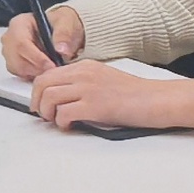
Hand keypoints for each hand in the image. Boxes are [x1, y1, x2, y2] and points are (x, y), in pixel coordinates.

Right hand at [0, 4, 88, 79]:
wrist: (62, 32)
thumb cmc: (60, 24)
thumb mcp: (66, 22)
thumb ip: (64, 34)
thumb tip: (61, 50)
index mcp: (19, 24)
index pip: (21, 43)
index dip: (36, 57)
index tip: (52, 65)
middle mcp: (11, 38)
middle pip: (17, 59)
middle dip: (37, 67)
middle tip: (54, 69)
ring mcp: (10, 52)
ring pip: (18, 69)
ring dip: (36, 72)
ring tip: (51, 67)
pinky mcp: (14, 64)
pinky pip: (20, 75)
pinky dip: (34, 75)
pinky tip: (45, 68)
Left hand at [30, 62, 193, 132]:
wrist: (156, 99)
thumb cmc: (135, 94)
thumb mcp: (104, 79)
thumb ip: (83, 83)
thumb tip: (63, 97)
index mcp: (85, 66)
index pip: (48, 73)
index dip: (38, 91)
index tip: (40, 102)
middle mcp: (83, 74)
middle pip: (43, 84)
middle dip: (37, 101)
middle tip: (43, 114)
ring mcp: (88, 89)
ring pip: (49, 98)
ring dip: (47, 113)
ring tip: (56, 121)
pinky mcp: (94, 106)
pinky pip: (64, 113)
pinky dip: (62, 122)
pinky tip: (70, 125)